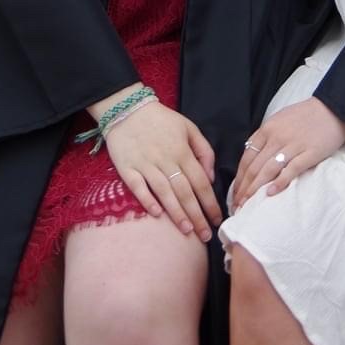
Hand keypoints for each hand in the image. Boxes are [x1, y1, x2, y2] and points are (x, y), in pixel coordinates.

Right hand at [101, 101, 220, 240]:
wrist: (127, 108)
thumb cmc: (161, 120)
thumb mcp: (188, 127)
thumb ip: (203, 150)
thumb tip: (210, 176)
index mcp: (182, 150)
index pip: (200, 182)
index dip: (210, 202)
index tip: (217, 220)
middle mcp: (166, 159)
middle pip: (185, 192)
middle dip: (197, 215)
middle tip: (206, 236)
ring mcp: (145, 164)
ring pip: (164, 192)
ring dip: (177, 213)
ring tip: (187, 231)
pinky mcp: (127, 168)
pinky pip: (138, 187)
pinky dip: (147, 200)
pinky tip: (157, 214)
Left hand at [230, 99, 344, 208]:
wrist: (333, 109)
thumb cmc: (305, 116)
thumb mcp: (279, 120)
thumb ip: (266, 137)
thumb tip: (253, 156)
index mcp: (267, 129)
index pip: (247, 157)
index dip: (239, 178)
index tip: (234, 194)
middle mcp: (276, 137)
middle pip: (254, 167)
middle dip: (243, 189)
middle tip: (237, 206)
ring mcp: (293, 146)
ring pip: (268, 170)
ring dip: (255, 190)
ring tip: (248, 205)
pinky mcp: (309, 154)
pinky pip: (291, 170)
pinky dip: (279, 183)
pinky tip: (270, 194)